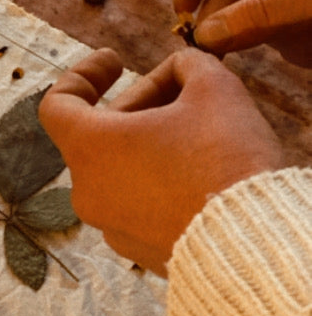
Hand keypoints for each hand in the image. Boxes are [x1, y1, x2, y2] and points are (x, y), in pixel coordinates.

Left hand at [38, 48, 282, 273]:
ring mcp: (115, 229)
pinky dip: (162, 182)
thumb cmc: (225, 160)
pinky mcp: (144, 255)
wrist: (256, 245)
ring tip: (200, 133)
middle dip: (141, 104)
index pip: (58, 104)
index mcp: (90, 148)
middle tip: (186, 91)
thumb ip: (189, 65)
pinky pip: (143, 206)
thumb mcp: (213, 88)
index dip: (84, 75)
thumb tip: (184, 70)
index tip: (115, 60)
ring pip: (123, 171)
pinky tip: (203, 174)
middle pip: (101, 135)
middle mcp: (90, 193)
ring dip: (152, 144)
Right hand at [173, 0, 311, 66]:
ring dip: (222, 36)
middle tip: (202, 49)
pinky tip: (235, 64)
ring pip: (238, 15)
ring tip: (215, 60)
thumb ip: (261, 12)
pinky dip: (243, 49)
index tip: (182, 9)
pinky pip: (259, 36)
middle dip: (207, 14)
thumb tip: (205, 36)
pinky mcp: (297, 30)